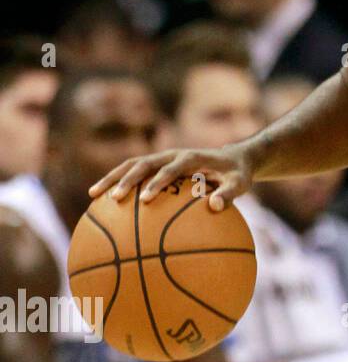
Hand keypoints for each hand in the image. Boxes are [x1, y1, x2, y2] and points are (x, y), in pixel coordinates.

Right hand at [89, 144, 253, 210]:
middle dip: (127, 179)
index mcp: (192, 157)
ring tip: (93, 195)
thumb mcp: (240, 183)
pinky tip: (102, 201)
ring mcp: (163, 158)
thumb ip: (229, 194)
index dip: (158, 182)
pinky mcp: (158, 165)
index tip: (146, 199)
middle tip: (113, 199)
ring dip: (113, 177)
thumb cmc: (238, 174)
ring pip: (132, 164)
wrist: (235, 157)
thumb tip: (214, 207)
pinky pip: (134, 172)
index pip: (172, 169)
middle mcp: (173, 154)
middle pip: (144, 163)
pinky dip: (118, 182)